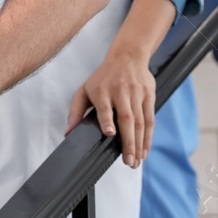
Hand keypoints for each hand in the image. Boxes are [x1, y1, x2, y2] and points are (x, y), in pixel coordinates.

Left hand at [67, 51, 156, 167]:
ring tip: (136, 161)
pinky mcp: (148, 95)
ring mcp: (136, 93)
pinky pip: (149, 118)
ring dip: (139, 143)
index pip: (105, 106)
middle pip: (126, 118)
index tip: (109, 133)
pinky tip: (145, 150)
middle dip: (128, 141)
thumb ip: (76, 111)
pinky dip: (148, 136)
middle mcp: (120, 91)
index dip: (107, 120)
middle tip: (128, 162)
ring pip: (140, 121)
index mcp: (102, 90)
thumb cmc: (103, 77)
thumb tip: (68, 133)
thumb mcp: (85, 89)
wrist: (127, 56)